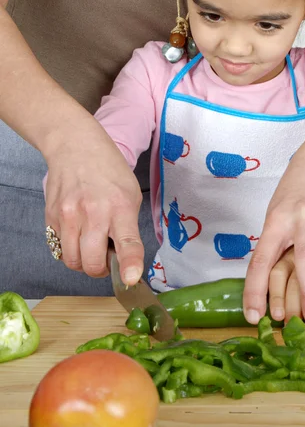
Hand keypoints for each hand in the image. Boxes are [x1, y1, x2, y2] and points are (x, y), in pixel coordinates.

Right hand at [44, 121, 143, 284]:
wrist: (75, 147)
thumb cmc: (108, 170)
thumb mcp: (131, 194)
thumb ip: (128, 228)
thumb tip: (124, 261)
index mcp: (120, 206)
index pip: (127, 242)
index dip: (129, 265)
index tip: (129, 279)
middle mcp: (93, 213)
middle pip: (92, 263)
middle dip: (101, 269)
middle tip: (107, 257)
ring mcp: (68, 216)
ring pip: (73, 261)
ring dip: (84, 262)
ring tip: (91, 244)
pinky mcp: (51, 217)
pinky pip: (59, 249)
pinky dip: (70, 249)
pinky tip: (78, 232)